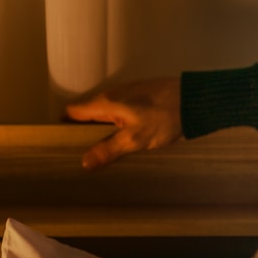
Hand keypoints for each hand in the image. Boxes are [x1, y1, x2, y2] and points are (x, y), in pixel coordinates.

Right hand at [64, 76, 182, 168]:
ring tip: (104, 151)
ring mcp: (128, 95)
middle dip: (85, 133)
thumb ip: (108, 149)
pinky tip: (126, 139)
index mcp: (105, 103)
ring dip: (103, 130)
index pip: (73, 112)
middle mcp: (113, 95)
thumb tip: (84, 162)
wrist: (194, 100)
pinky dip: (119, 124)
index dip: (65, 126)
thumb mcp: (135, 139)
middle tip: (85, 154)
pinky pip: (122, 112)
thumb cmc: (164, 117)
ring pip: (106, 114)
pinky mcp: (141, 97)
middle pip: (89, 114)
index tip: (63, 144)